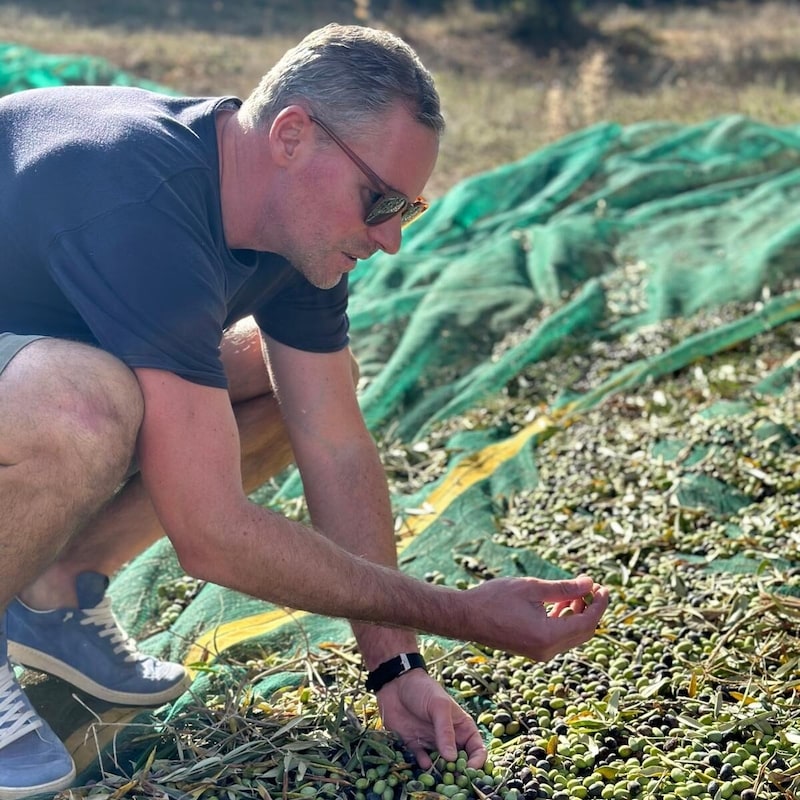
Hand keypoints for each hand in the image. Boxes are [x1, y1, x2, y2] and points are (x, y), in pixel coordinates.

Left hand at [376, 668, 486, 769]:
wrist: (395, 684)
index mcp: (461, 726)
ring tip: (438, 776)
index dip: (477, 761)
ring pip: (441, 765)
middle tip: (453, 779)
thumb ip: (446, 731)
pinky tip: (423, 763)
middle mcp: (449, 737)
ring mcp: (432, 742)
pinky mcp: (415, 745)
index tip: (470, 771)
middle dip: (459, 772)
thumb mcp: (439, 706)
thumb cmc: (423, 689)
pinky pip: (422, 761)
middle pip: (460, 761)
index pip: (476, 748)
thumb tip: (452, 758)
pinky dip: (424, 766)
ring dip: (441, 772)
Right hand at [464, 574, 608, 659]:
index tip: (603, 587)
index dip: (599, 605)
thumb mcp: (531, 588)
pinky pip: (558, 637)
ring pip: (571, 636)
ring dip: (578, 614)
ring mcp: (539, 653)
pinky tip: (560, 603)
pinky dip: (564, 620)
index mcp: (548, 636)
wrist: (465, 616)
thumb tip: (589, 584)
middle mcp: (546, 650)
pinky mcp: (532, 650)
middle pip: (582, 633)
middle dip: (591, 610)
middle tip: (593, 588)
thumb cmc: (494, 599)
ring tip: (576, 591)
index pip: (587, 623)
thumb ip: (564, 588)